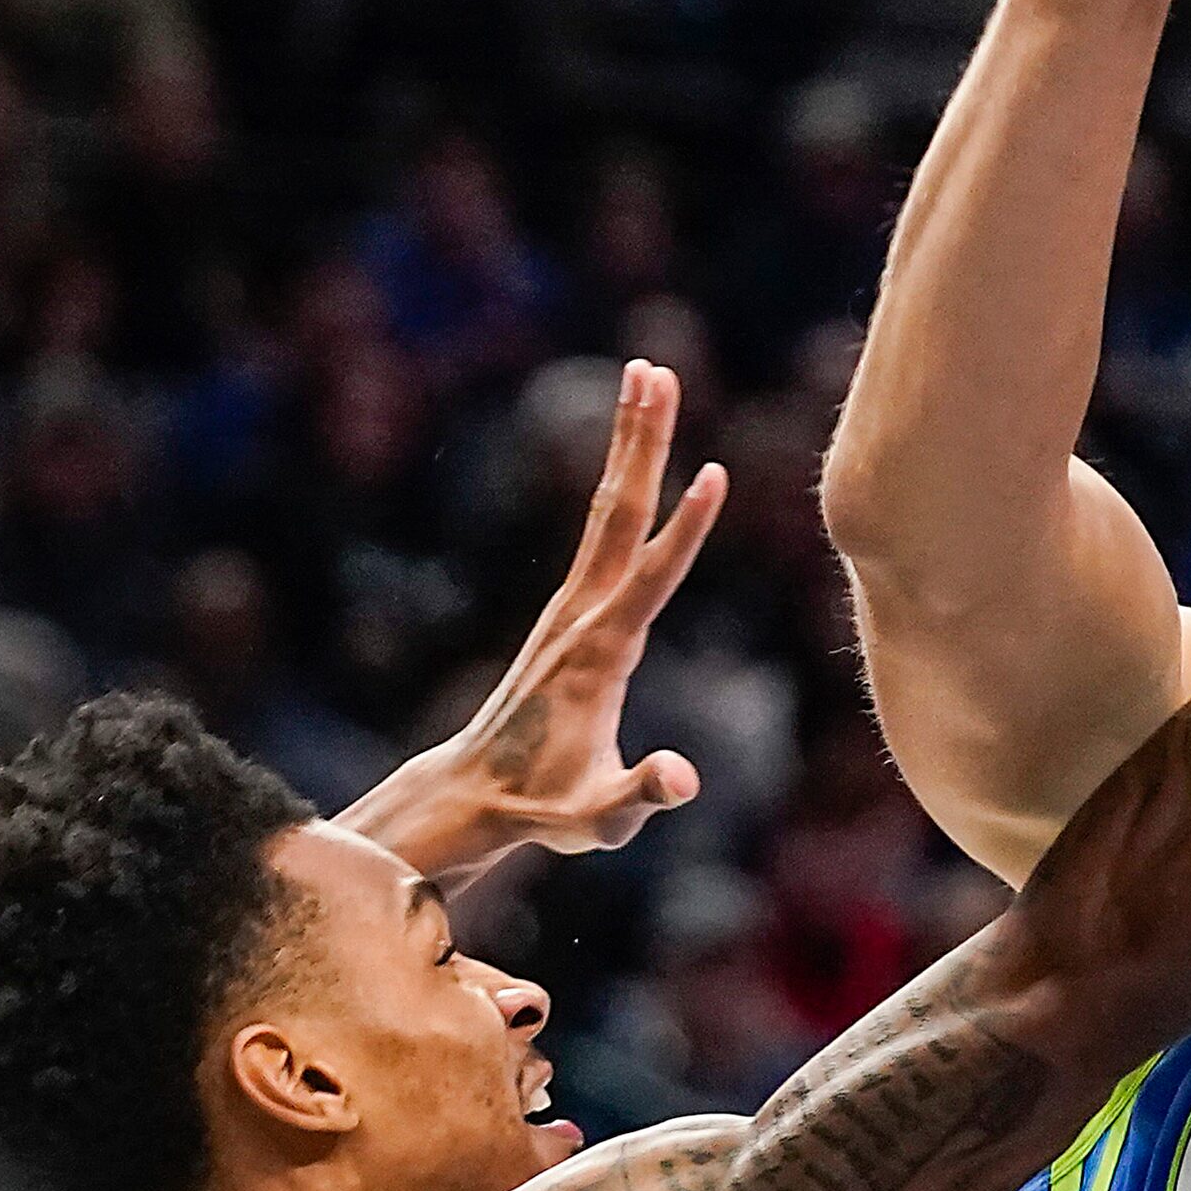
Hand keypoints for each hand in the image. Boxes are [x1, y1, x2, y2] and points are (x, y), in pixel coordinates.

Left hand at [446, 360, 726, 855]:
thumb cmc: (545, 809)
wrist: (476, 794)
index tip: (715, 473)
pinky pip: (602, 529)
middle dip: (643, 441)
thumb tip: (682, 776)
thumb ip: (640, 796)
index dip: (686, 530)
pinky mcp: (572, 608)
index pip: (652, 578)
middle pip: (618, 512)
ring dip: (631, 441)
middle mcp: (582, 613)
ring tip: (649, 376)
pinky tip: (635, 454)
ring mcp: (573, 605)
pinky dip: (623, 480)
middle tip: (656, 370)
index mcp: (602, 652)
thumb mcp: (597, 820)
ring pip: (608, 508)